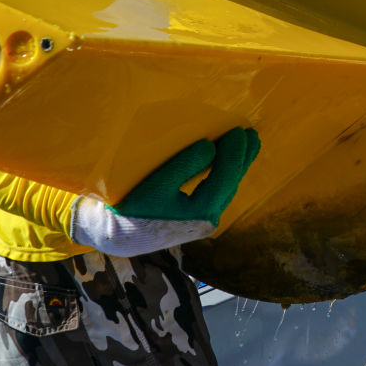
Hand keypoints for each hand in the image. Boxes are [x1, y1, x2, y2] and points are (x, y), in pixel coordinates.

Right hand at [70, 128, 259, 255]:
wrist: (116, 235)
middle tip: (249, 131)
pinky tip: (230, 161)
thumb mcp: (155, 185)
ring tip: (248, 142)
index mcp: (198, 212)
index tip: (238, 130)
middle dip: (242, 157)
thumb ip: (184, 166)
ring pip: (228, 189)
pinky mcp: (199, 220)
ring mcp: (205, 222)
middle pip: (231, 183)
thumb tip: (210, 147)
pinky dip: (228, 174)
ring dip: (239, 165)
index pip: (224, 177)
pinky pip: (220, 193)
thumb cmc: (131, 207)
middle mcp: (207, 220)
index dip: (234, 153)